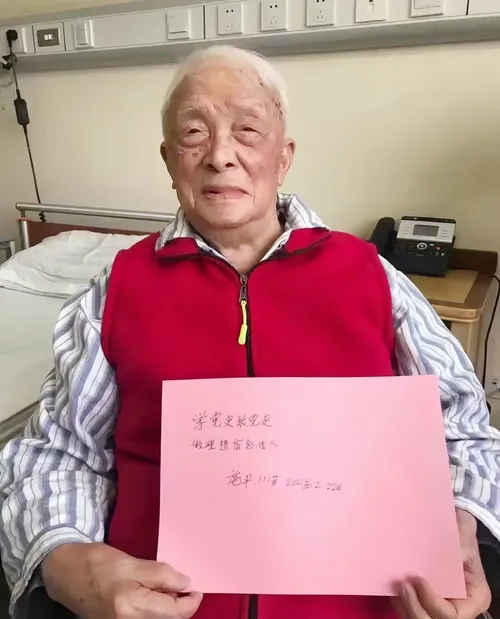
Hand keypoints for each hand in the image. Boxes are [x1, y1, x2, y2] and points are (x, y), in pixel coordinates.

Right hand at [42, 542, 202, 618]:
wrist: (65, 573)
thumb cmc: (97, 562)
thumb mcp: (131, 562)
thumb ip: (160, 574)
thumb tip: (186, 584)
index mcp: (131, 606)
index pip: (174, 612)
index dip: (190, 602)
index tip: (198, 590)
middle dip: (180, 608)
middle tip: (186, 588)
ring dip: (168, 610)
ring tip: (170, 591)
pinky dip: (155, 612)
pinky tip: (156, 598)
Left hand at [395, 508, 490, 618]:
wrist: (450, 525)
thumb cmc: (459, 530)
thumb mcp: (463, 533)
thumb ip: (458, 543)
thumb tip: (446, 548)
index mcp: (473, 597)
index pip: (451, 614)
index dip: (432, 601)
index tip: (418, 579)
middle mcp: (458, 606)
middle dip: (416, 608)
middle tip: (403, 585)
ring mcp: (441, 604)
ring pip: (421, 617)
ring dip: (406, 606)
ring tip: (397, 586)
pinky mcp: (425, 599)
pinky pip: (412, 610)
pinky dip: (401, 603)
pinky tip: (394, 588)